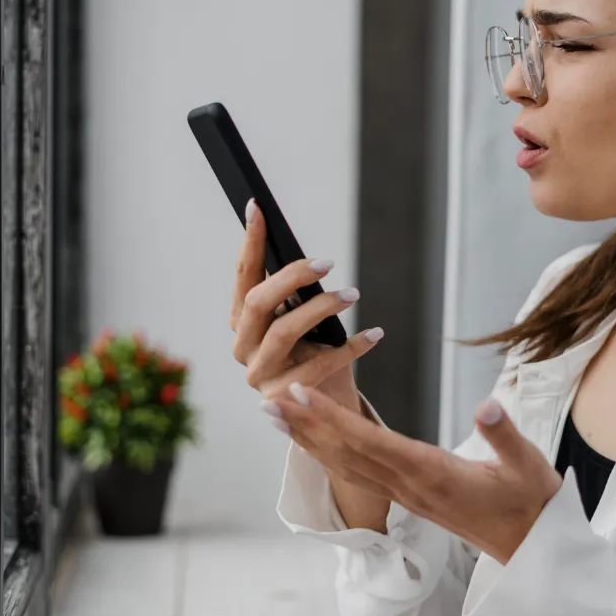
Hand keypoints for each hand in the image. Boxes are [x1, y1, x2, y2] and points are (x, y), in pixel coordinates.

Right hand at [229, 199, 382, 405]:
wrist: (323, 407)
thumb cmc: (312, 354)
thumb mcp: (301, 320)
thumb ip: (294, 294)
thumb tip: (310, 259)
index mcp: (241, 321)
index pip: (243, 275)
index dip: (250, 242)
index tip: (258, 208)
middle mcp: (243, 346)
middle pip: (258, 302)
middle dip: (292, 277)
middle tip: (328, 262)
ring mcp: (260, 374)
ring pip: (284, 332)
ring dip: (321, 308)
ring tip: (352, 295)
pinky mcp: (283, 398)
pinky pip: (319, 365)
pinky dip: (351, 347)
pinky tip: (374, 333)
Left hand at [266, 384, 563, 563]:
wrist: (531, 549)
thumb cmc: (530, 503)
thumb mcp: (527, 465)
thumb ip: (505, 434)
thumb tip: (488, 403)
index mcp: (431, 473)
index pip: (370, 442)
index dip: (332, 418)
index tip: (301, 395)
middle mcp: (409, 486)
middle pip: (346, 453)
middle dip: (305, 425)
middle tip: (268, 400)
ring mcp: (405, 495)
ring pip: (346, 465)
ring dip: (308, 440)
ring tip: (275, 415)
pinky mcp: (407, 498)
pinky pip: (358, 474)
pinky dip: (329, 454)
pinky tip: (311, 441)